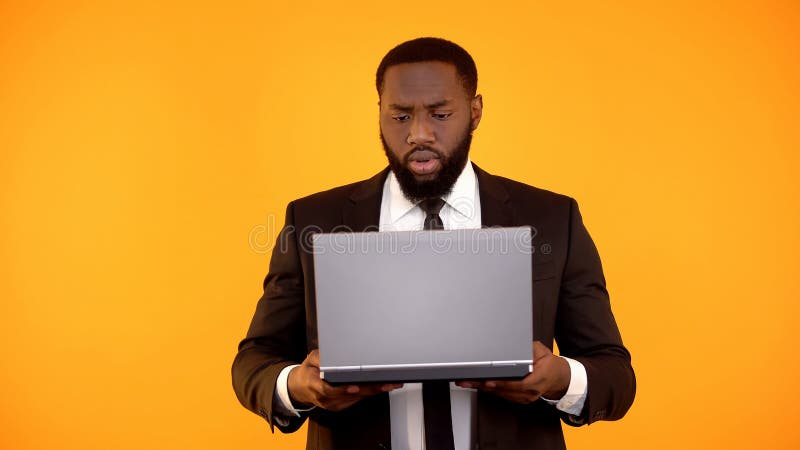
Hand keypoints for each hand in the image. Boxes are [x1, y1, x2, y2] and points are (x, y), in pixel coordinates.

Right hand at [287, 349, 402, 411]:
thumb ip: (321, 358)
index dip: (344, 389)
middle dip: (370, 389)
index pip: (330, 390)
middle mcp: (325, 398)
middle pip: (350, 395)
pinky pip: (356, 400)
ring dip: (373, 391)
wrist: (299, 388)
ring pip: (356, 399)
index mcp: (315, 385)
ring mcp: (332, 404)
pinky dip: (368, 393)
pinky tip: (380, 387)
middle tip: (387, 383)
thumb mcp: (311, 359)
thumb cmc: (307, 371)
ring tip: (390, 384)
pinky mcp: (339, 406)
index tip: (356, 387)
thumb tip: (334, 355)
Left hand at [455, 341, 569, 403]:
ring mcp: (526, 398)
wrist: (559, 378)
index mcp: (538, 380)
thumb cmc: (550, 364)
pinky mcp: (520, 399)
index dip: (502, 383)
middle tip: (468, 380)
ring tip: (468, 382)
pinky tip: (478, 384)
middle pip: (505, 391)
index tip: (488, 381)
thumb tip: (514, 345)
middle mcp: (531, 392)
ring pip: (501, 394)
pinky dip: (490, 390)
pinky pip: (503, 395)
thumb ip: (528, 349)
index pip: (518, 384)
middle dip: (485, 385)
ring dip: (484, 388)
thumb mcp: (541, 351)